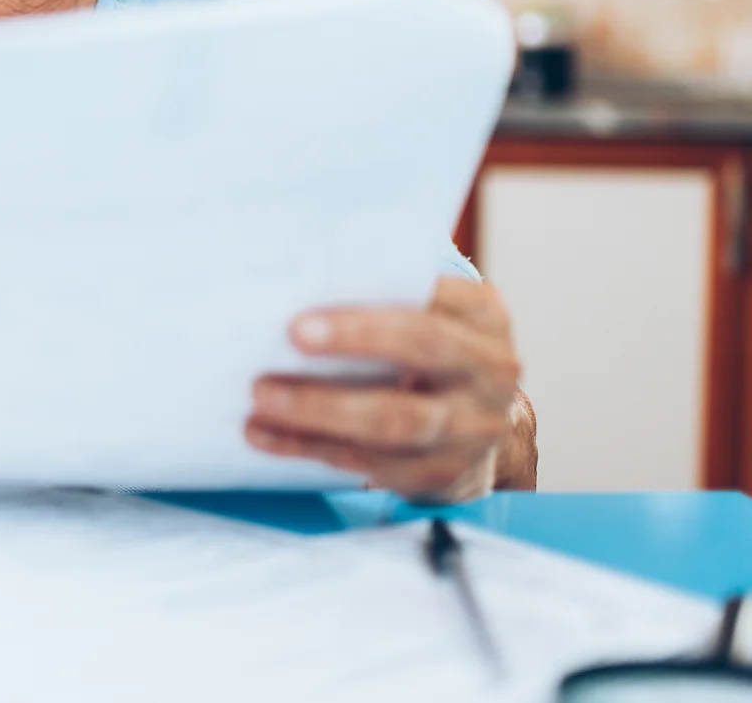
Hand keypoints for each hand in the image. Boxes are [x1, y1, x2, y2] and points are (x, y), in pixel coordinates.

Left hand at [245, 276, 525, 502]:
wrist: (475, 424)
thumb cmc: (426, 349)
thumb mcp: (426, 313)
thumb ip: (380, 293)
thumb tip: (287, 281)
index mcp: (482, 315)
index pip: (428, 301)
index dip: (366, 315)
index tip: (298, 322)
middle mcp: (490, 369)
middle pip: (421, 351)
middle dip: (350, 345)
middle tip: (285, 343)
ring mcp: (473, 426)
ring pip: (396, 420)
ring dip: (320, 410)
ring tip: (261, 398)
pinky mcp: (444, 471)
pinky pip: (373, 462)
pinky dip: (312, 447)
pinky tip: (266, 434)